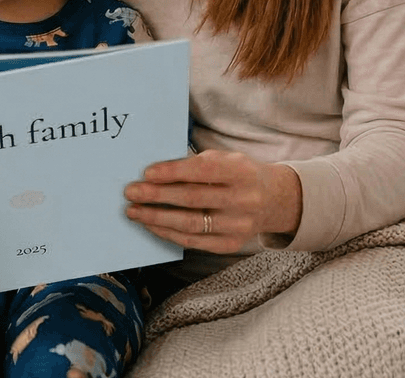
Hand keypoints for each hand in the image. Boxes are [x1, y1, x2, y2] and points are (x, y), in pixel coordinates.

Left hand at [123, 149, 302, 253]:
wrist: (273, 199)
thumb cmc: (237, 173)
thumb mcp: (224, 159)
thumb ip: (195, 164)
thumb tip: (153, 173)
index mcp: (240, 172)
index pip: (202, 171)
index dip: (173, 172)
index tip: (147, 173)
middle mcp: (243, 200)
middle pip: (193, 199)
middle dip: (157, 196)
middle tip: (131, 192)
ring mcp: (239, 226)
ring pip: (191, 224)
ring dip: (157, 218)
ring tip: (134, 211)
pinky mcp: (232, 244)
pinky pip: (195, 242)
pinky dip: (169, 234)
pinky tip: (151, 225)